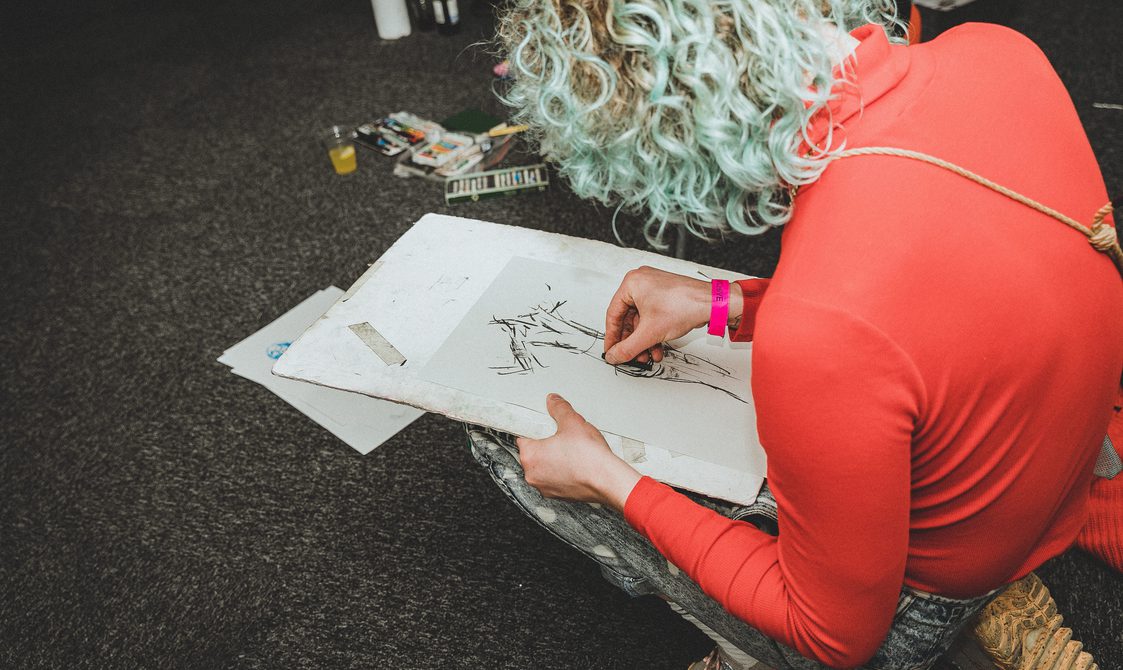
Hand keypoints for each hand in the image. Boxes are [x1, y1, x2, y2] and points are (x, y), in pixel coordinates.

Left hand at [516, 394, 641, 509]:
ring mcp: (545, 488)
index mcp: (530, 456)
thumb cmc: (589, 457)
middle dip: (545, 444)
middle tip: (562, 437)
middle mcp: (533, 475)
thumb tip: (553, 401)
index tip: (544, 427)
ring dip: (553, 459)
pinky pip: (555, 479)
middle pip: (533, 453)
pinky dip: (562, 472)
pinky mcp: (558, 496)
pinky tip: (576, 463)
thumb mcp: (572, 422)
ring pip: (544, 467)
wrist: (607, 480)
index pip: (522, 437)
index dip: (535, 430)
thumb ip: (559, 408)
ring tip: (572, 451)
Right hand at [603, 266, 742, 364]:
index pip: (613, 314)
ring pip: (642, 320)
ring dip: (644, 340)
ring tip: (648, 356)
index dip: (612, 337)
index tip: (611, 351)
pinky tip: (658, 348)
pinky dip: (654, 332)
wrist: (713, 303)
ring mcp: (654, 288)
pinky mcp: (665, 295)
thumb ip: (627, 348)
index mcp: (631, 283)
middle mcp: (641, 282)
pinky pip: (653, 316)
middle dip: (632, 341)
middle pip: (628, 318)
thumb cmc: (684, 305)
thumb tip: (613, 356)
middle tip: (631, 356)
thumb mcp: (649, 333)